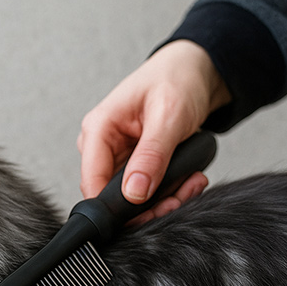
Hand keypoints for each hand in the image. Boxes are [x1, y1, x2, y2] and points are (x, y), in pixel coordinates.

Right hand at [78, 40, 230, 222]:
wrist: (194, 71)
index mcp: (98, 129)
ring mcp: (118, 157)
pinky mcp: (134, 164)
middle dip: (149, 205)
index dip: (114, 208)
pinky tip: (189, 179)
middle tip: (180, 198)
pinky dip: (170, 191)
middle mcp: (102, 146)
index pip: (92, 181)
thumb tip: (133, 193)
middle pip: (113, 196)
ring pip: (132, 199)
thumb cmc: (177, 80)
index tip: (146, 215)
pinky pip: (146, 191)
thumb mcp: (168, 116)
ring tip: (192, 182)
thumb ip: (151, 156)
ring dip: (165, 199)